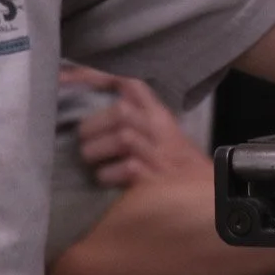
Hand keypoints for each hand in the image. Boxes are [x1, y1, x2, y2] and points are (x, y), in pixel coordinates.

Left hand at [61, 65, 212, 188]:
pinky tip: (105, 179)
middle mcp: (160, 129)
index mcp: (158, 114)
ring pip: (124, 137)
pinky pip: (128, 169)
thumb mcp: (158, 136)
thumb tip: (81, 122)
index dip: (93, 77)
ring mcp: (160, 154)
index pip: (128, 82)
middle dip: (94, 125)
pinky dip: (109, 174)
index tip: (63, 79)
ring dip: (97, 149)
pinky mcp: (157, 179)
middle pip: (122, 112)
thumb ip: (130, 122)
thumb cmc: (175, 167)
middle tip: (84, 140)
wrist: (211, 196)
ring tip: (90, 159)